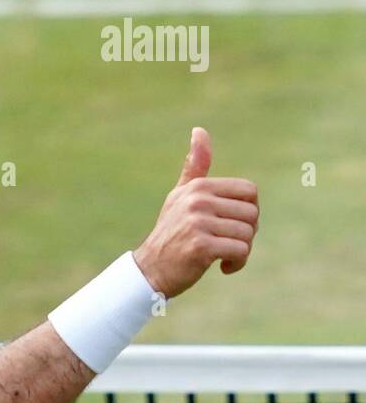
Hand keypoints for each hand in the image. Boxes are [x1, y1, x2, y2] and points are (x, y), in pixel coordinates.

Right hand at [133, 127, 258, 298]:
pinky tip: (224, 268)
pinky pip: (240, 250)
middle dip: (247, 233)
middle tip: (230, 244)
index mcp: (199, 187)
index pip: (249, 191)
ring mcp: (198, 223)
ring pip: (247, 233)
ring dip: (243, 250)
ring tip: (226, 258)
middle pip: (251, 213)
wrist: (150, 271)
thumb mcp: (180, 197)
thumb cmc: (170, 235)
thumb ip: (194, 167)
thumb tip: (199, 130)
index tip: (233, 225)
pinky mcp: (200, 246)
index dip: (249, 211)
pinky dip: (238, 263)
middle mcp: (198, 200)